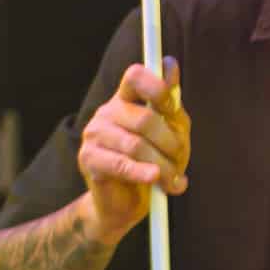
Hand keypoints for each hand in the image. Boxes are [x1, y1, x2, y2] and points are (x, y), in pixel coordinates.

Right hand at [78, 56, 190, 242]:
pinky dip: (142, 173)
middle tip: (181, 161)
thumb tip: (171, 65)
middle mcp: (107, 112)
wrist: (125, 205)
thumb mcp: (171, 133)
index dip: (157, 87)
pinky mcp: (88, 159)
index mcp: (126, 99)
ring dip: (163, 166)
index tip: (172, 108)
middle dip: (171, 143)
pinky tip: (155, 179)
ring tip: (173, 181)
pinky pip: (120, 164)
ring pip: (136, 145)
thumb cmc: (152, 164)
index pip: (135, 76)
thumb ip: (172, 105)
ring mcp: (94, 134)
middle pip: (144, 118)